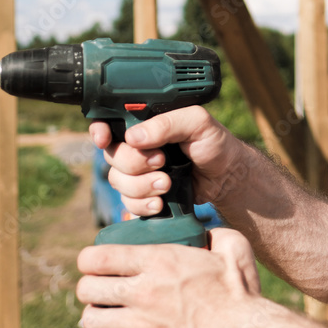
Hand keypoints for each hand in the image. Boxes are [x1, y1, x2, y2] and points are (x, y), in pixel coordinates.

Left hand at [76, 228, 262, 327]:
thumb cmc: (239, 293)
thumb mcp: (232, 249)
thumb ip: (215, 233)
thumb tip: (204, 229)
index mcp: (159, 263)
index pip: (98, 258)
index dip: (89, 257)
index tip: (95, 258)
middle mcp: (143, 293)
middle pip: (87, 289)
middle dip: (89, 283)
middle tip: (100, 281)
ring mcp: (141, 326)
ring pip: (91, 319)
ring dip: (96, 310)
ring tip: (108, 305)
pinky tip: (126, 323)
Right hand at [90, 106, 247, 216]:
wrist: (226, 176)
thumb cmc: (214, 143)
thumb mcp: (197, 122)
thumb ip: (168, 123)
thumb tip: (133, 137)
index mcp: (145, 123)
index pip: (109, 122)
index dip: (100, 131)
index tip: (104, 139)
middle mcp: (137, 146)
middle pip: (112, 156)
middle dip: (134, 163)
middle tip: (162, 161)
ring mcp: (138, 172)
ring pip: (117, 181)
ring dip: (141, 186)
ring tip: (167, 184)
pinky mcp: (144, 194)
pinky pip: (128, 202)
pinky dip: (143, 204)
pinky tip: (161, 202)